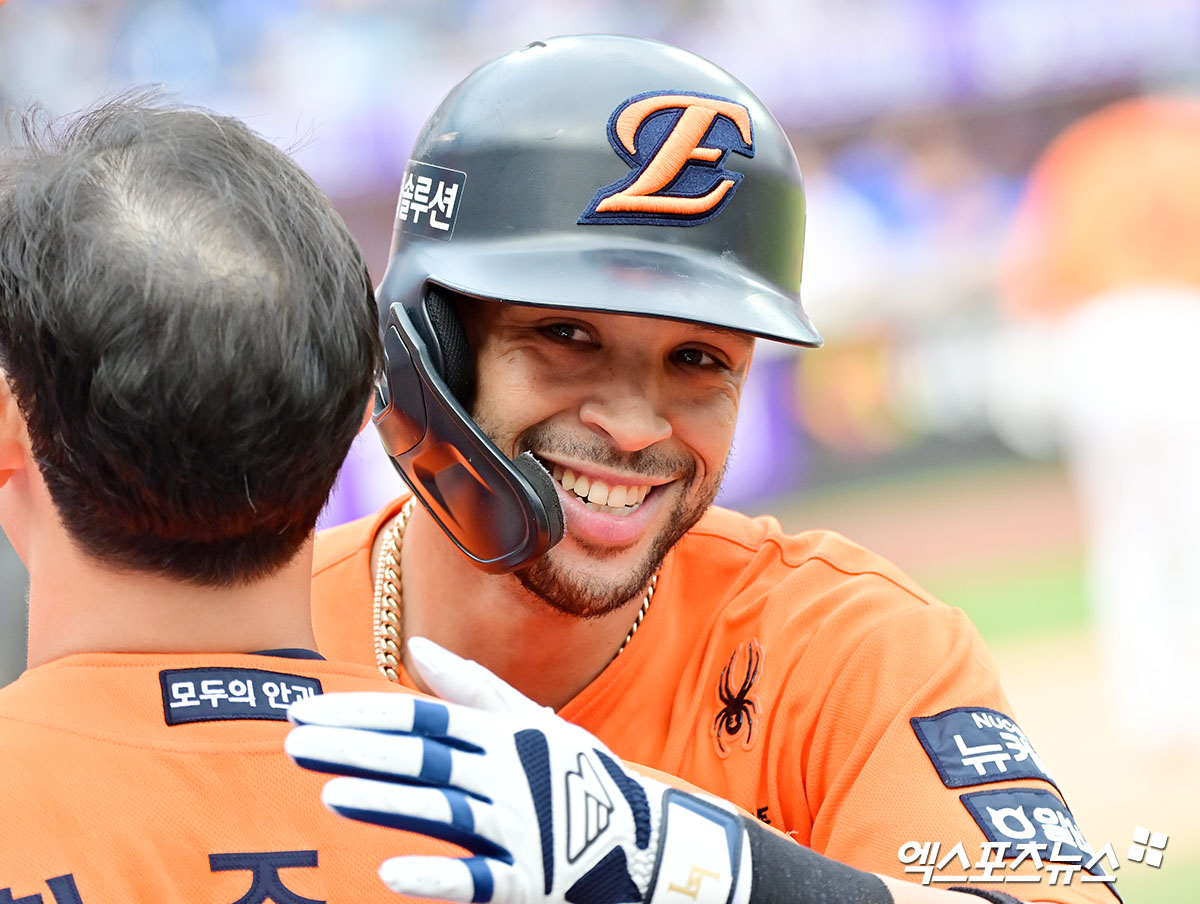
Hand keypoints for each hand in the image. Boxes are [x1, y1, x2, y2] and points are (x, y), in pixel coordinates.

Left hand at [286, 637, 749, 903]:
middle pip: (421, 758)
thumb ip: (472, 684)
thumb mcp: (530, 721)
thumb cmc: (574, 775)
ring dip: (388, 803)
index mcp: (500, 734)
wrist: (642, 840)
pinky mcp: (526, 879)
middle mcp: (505, 774)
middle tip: (294, 745)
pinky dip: (435, 878)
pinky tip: (389, 875)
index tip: (307, 712)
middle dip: (357, 750)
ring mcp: (516, 827)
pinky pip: (477, 880)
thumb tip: (415, 647)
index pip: (422, 716)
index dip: (363, 713)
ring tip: (332, 795)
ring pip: (443, 811)